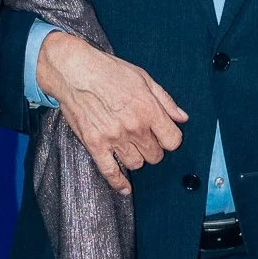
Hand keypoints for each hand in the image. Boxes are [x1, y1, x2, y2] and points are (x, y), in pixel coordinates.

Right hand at [36, 32, 185, 192]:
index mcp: (149, 110)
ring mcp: (114, 138)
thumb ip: (165, 101)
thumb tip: (182, 117)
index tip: (164, 136)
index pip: (172, 141)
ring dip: (136, 159)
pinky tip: (124, 187)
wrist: (75, 71)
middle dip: (153, 149)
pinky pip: (110, 171)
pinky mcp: (95, 145)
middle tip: (145, 140)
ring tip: (130, 148)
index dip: (170, 139)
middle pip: (155, 155)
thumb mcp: (144, 79)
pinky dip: (118, 182)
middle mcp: (134, 127)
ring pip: (136, 164)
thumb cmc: (108, 71)